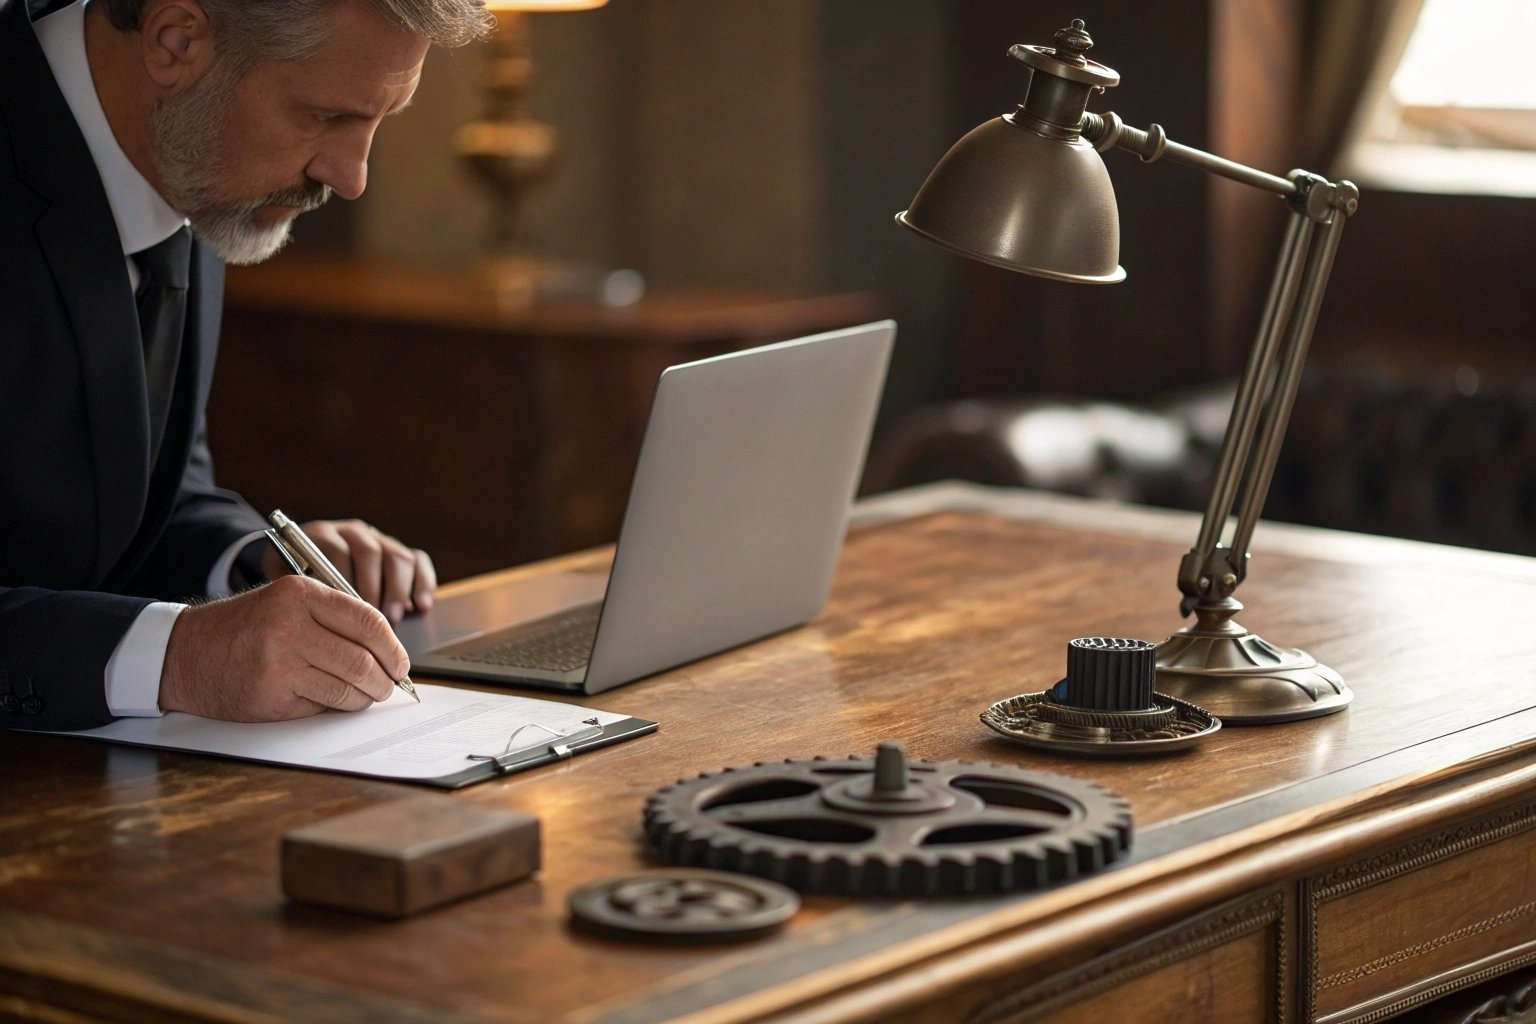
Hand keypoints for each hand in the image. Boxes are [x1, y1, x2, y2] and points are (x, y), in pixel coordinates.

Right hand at [159, 575, 409, 721]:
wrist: (184, 653)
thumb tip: (388, 651)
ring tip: (365, 697)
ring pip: (348, 687)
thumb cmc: (244, 629)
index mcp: (300, 593)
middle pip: (363, 658)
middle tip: (388, 687)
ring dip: (364, 698)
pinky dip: (335, 707)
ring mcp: (279, 660)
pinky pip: (322, 705)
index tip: (400, 663)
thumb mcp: (286, 603)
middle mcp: (290, 623)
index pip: (368, 620)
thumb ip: (333, 618)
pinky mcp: (271, 693)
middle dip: (384, 679)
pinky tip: (330, 702)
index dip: (393, 647)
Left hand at [260, 518, 435, 623]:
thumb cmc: (295, 589)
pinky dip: (423, 583)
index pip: (337, 552)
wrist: (301, 569)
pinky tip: (421, 606)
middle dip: (373, 590)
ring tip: (394, 618)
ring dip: (398, 590)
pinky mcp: (398, 551)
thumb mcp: (288, 587)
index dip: (345, 582)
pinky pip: (418, 560)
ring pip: (397, 557)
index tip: (346, 612)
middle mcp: (352, 533)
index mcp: (321, 536)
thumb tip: (314, 617)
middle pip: (370, 553)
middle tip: (372, 621)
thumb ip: (298, 596)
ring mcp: (378, 540)